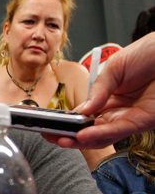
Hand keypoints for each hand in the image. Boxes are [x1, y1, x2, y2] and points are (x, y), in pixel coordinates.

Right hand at [44, 33, 154, 148]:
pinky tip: (81, 136)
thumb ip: (98, 90)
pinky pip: (116, 132)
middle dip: (67, 135)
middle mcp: (117, 110)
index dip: (66, 121)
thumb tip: (80, 111)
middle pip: (88, 129)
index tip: (49, 124)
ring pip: (100, 136)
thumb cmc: (151, 53)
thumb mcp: (116, 67)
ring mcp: (128, 118)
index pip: (83, 114)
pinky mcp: (142, 123)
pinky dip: (98, 136)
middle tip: (48, 136)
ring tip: (61, 139)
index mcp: (109, 95)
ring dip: (79, 140)